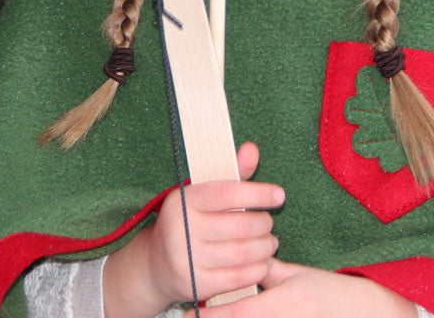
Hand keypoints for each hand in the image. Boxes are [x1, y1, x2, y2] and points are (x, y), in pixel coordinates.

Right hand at [103, 142, 281, 317]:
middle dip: (264, 224)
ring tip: (270, 243)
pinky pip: (237, 278)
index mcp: (182, 201)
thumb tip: (252, 149)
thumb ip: (231, 175)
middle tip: (269, 224)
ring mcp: (186, 259)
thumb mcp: (202, 196)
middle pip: (239, 224)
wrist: (154, 265)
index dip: (257, 193)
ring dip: (265, 248)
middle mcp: (181, 229)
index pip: (227, 192)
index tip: (279, 195)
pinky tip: (262, 263)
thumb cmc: (188, 223)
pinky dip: (257, 270)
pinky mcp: (194, 284)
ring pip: (242, 253)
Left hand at [182, 260, 417, 317]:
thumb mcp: (297, 277)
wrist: (361, 312)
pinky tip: (236, 317)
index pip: (236, 313)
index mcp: (282, 304)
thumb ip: (267, 272)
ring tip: (212, 315)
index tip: (187, 314)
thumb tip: (240, 263)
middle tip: (193, 316)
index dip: (210, 316)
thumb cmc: (330, 293)